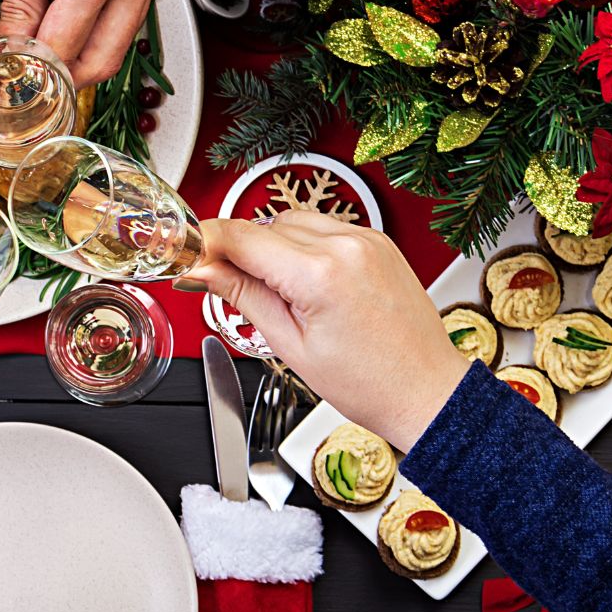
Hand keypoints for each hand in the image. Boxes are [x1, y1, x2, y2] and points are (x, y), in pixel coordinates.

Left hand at [0, 0, 168, 85]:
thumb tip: (13, 44)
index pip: (63, 51)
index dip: (29, 72)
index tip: (5, 77)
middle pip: (103, 61)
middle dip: (62, 79)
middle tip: (24, 78)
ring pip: (123, 41)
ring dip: (84, 54)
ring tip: (39, 47)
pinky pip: (131, 11)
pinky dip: (102, 25)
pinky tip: (66, 17)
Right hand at [181, 213, 470, 451]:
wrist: (426, 390)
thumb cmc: (370, 383)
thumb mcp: (290, 345)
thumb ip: (242, 296)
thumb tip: (202, 271)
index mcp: (320, 274)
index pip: (242, 236)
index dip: (204, 242)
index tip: (184, 253)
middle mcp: (346, 245)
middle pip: (265, 225)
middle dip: (241, 251)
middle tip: (228, 287)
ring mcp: (366, 238)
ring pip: (293, 221)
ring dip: (273, 247)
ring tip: (280, 294)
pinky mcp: (377, 240)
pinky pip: (324, 227)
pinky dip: (305, 246)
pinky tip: (307, 282)